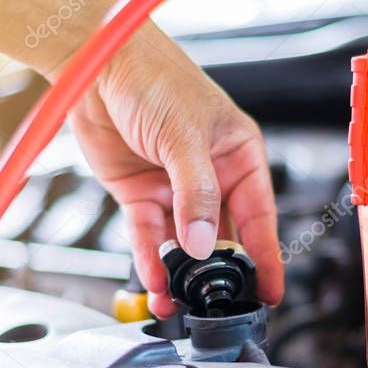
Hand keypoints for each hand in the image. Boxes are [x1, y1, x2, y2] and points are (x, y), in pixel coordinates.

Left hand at [64, 22, 283, 316]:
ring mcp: (174, 187)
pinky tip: (154, 281)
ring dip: (179, 275)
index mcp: (238, 154)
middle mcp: (210, 174)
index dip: (266, 255)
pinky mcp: (140, 194)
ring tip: (176, 304)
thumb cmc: (153, 77)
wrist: (96, 61)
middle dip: (218, 273)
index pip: (260, 214)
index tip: (270, 291)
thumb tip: (205, 244)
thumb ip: (196, 193)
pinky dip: (150, 260)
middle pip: (221, 235)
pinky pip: (149, 236)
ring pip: (183, 243)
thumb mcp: (184, 136)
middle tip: (218, 305)